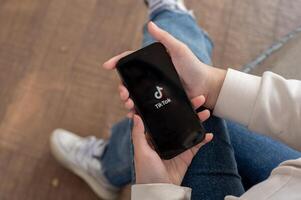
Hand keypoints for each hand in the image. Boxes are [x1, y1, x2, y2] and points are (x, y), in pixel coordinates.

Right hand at [103, 21, 225, 109]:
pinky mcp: (160, 103)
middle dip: (122, 88)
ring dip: (128, 101)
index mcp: (152, 65)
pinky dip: (137, 112)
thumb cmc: (193, 66)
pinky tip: (134, 114)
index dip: (118, 62)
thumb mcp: (179, 50)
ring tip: (129, 105)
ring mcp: (155, 91)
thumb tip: (150, 24)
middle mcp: (151, 78)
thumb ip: (165, 39)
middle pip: (130, 82)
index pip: (131, 62)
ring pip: (135, 96)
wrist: (206, 86)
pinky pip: (145, 108)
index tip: (107, 66)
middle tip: (123, 93)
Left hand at [131, 95, 212, 184]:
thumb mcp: (140, 151)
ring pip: (189, 129)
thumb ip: (139, 134)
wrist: (159, 189)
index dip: (171, 105)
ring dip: (198, 120)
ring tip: (207, 112)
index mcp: (154, 135)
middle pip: (179, 120)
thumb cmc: (146, 171)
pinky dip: (203, 139)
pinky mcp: (186, 155)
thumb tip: (135, 116)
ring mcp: (177, 146)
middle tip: (199, 99)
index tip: (179, 95)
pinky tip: (209, 134)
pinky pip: (196, 145)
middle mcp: (166, 138)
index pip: (163, 116)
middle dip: (189, 109)